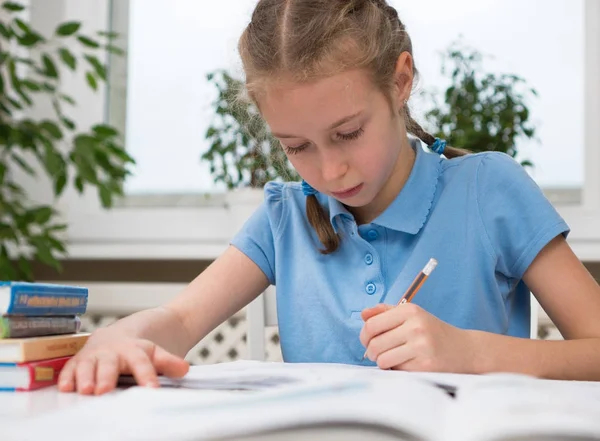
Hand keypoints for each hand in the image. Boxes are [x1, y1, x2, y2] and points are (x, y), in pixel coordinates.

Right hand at [58, 328, 188, 395]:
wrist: (122, 332)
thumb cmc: (138, 348)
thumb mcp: (156, 353)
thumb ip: (169, 362)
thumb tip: (183, 369)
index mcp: (134, 350)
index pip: (142, 363)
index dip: (147, 376)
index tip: (152, 389)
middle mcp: (112, 352)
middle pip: (110, 364)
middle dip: (106, 377)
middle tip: (104, 390)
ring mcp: (94, 356)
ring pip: (88, 365)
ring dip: (85, 377)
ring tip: (86, 390)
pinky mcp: (79, 361)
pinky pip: (71, 368)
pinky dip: (66, 377)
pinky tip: (65, 388)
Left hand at [359, 303, 473, 371]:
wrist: (464, 350)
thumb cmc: (432, 332)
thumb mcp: (411, 315)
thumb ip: (385, 312)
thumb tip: (363, 314)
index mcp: (410, 310)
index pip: (371, 325)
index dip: (364, 335)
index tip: (367, 340)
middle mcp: (416, 326)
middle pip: (374, 344)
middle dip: (371, 351)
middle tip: (377, 353)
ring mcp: (422, 347)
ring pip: (382, 359)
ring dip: (382, 362)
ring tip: (391, 359)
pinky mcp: (426, 366)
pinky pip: (396, 371)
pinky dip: (396, 370)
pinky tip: (406, 364)